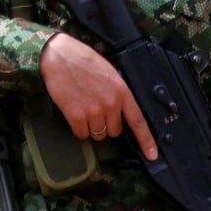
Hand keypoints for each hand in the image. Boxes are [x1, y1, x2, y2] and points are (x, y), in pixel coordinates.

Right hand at [38, 33, 156, 159]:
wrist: (58, 56)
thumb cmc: (81, 60)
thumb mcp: (108, 72)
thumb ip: (117, 91)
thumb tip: (120, 108)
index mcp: (121, 90)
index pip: (138, 120)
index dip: (146, 140)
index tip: (151, 154)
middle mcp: (110, 103)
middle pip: (114, 131)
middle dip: (106, 125)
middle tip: (96, 110)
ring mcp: (93, 110)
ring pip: (98, 134)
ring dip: (91, 127)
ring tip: (83, 108)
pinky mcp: (76, 116)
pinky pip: (82, 134)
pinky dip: (78, 128)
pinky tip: (74, 112)